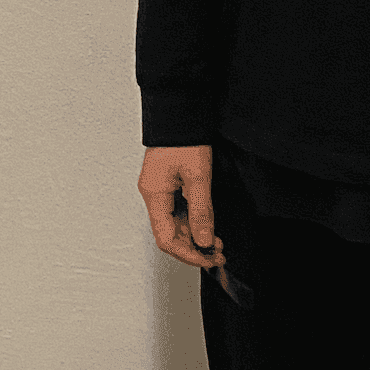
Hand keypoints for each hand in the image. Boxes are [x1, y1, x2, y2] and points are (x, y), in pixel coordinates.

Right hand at [139, 145, 225, 270]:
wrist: (181, 111)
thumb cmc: (185, 137)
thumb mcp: (198, 176)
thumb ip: (201, 211)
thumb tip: (204, 241)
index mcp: (154, 193)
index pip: (166, 238)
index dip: (187, 253)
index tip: (208, 258)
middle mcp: (153, 194)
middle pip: (169, 234)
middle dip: (193, 247)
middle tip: (217, 253)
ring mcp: (158, 189)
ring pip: (174, 225)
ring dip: (194, 236)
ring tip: (215, 243)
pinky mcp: (166, 183)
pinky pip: (176, 212)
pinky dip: (191, 223)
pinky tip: (206, 226)